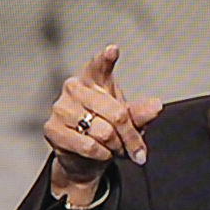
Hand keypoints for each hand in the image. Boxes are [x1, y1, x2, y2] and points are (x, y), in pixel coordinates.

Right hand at [44, 45, 162, 198]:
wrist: (85, 159)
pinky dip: (102, 154)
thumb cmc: (106, 132)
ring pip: (104, 132)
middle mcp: (75, 89)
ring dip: (116, 147)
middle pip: (116, 113)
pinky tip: (101, 153)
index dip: (106, 59)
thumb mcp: (128, 121)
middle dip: (130, 136)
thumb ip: (140, 113)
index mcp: (94, 80)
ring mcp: (61, 108)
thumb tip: (156, 106)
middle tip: (135, 149)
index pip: (99, 66)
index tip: (113, 50)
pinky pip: (88, 145)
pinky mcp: (53, 129)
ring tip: (115, 148)